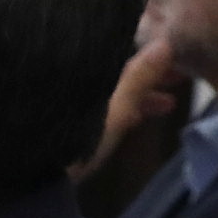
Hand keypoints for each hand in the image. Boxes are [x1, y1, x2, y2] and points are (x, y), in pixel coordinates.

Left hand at [74, 36, 179, 181]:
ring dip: (140, 96)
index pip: (121, 55)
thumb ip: (138, 79)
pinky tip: (139, 118)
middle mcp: (76, 81)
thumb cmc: (78, 137)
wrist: (38, 174)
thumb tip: (164, 43)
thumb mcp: (116, 110)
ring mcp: (71, 102)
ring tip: (169, 105)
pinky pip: (101, 109)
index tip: (177, 59)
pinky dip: (122, 111)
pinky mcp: (68, 124)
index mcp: (85, 71)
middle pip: (116, 73)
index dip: (150, 57)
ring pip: (111, 92)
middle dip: (148, 77)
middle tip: (180, 80)